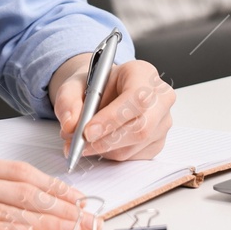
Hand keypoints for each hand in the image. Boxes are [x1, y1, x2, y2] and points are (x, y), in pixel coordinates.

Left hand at [51, 57, 175, 162]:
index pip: (136, 98)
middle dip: (106, 140)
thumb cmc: (95, 86)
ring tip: (83, 142)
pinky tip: (101, 142)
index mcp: (143, 73)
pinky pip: (135, 156)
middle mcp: (160, 98)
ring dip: (105, 149)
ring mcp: (163, 122)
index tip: (87, 131)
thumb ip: (68, 101)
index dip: (112, 118)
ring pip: (136, 145)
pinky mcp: (158, 142)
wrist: (105, 93)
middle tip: (80, 144)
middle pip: (142, 127)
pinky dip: (112, 154)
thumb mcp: (74, 85)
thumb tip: (70, 126)